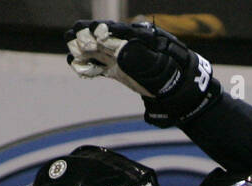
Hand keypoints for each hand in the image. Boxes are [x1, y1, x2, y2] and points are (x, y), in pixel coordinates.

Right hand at [64, 20, 217, 124]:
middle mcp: (124, 44)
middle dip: (85, 36)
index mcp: (135, 37)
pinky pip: (98, 66)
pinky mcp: (117, 70)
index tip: (91, 34)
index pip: (114, 29)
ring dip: (82, 50)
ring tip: (72, 54)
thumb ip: (141, 57)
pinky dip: (88, 67)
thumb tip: (120, 51)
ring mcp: (119, 57)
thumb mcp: (160, 64)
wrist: (179, 90)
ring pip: (95, 49)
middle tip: (74, 39)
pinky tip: (78, 67)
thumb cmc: (172, 73)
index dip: (100, 30)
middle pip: (99, 35)